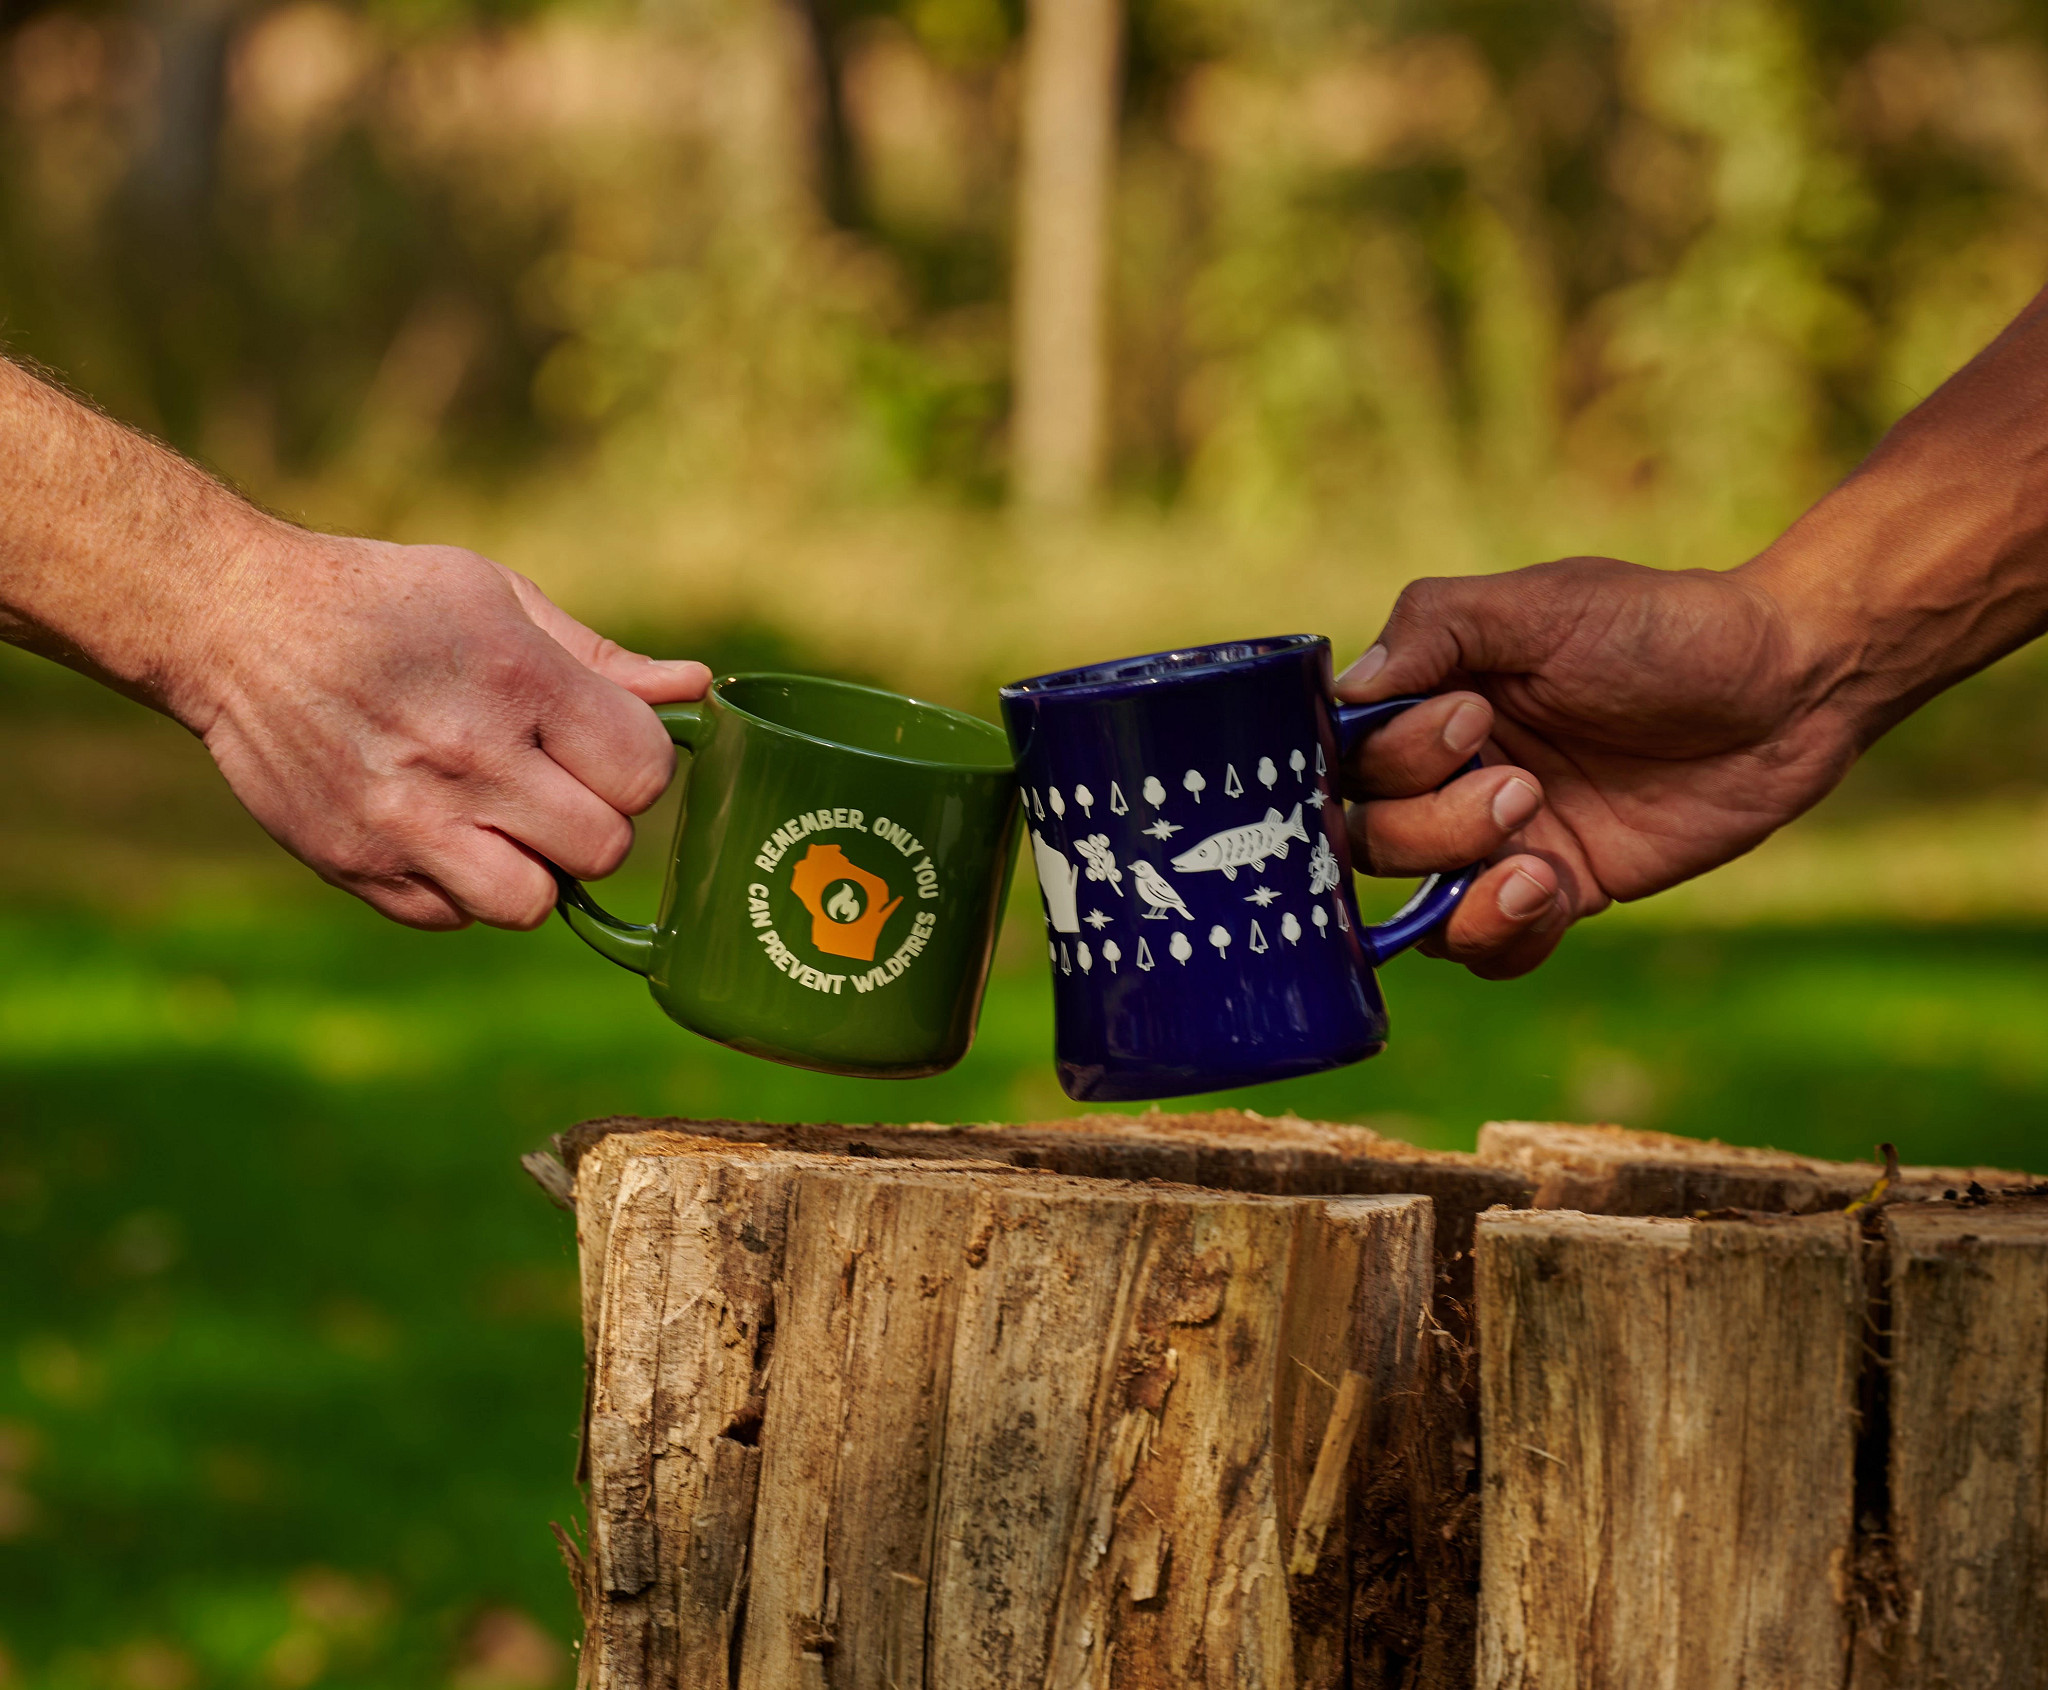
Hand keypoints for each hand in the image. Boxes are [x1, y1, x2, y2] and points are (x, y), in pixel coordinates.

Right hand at [185, 532, 708, 929]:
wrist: (235, 624)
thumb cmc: (385, 602)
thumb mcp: (498, 598)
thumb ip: (603, 659)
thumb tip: (699, 688)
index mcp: (516, 683)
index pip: (643, 773)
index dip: (638, 767)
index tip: (605, 748)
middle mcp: (467, 761)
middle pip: (602, 848)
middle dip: (594, 822)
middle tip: (554, 786)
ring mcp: (407, 822)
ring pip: (532, 903)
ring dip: (533, 870)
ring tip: (501, 821)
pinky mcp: (356, 865)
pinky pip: (452, 917)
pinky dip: (459, 888)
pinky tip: (437, 831)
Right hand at [1337, 557, 1858, 976]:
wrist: (1789, 687)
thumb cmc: (1661, 625)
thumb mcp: (1542, 603)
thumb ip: (1434, 628)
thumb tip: (1343, 691)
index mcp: (1431, 699)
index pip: (1349, 758)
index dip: (1387, 758)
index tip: (1467, 720)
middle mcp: (1451, 774)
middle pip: (1370, 839)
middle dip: (1430, 822)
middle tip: (1520, 784)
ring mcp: (1502, 841)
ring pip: (1417, 906)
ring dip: (1459, 885)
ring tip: (1534, 845)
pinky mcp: (1560, 891)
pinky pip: (1489, 950)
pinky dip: (1498, 933)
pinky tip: (1550, 890)